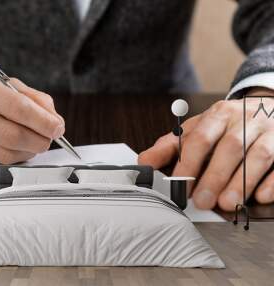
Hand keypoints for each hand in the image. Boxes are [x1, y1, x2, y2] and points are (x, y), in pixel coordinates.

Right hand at [0, 69, 64, 165]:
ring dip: (27, 152)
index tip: (57, 127)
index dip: (43, 121)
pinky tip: (12, 148)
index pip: (17, 107)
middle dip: (39, 140)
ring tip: (33, 143)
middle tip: (48, 139)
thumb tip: (53, 120)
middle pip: (12, 135)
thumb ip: (30, 98)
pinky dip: (10, 157)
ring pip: (5, 153)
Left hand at [138, 88, 273, 210]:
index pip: (200, 138)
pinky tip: (262, 196)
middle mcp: (245, 119)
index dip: (189, 164)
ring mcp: (270, 131)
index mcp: (218, 114)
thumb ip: (170, 146)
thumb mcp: (196, 129)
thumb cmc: (226, 125)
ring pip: (259, 155)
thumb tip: (144, 164)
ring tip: (227, 204)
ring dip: (242, 182)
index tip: (180, 186)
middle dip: (215, 176)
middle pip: (230, 147)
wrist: (267, 108)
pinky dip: (273, 181)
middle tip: (202, 202)